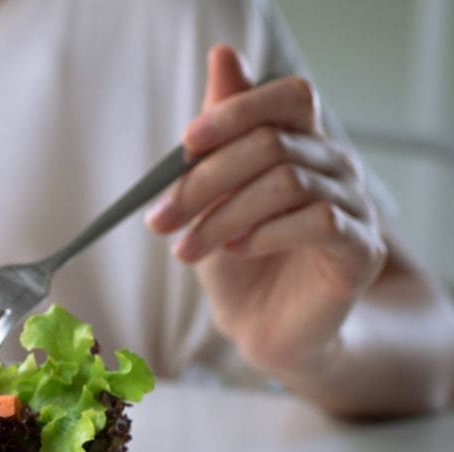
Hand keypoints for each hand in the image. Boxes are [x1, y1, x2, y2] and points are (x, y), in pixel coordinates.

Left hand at [146, 45, 387, 374]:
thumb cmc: (235, 253)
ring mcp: (354, 205)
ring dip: (223, 215)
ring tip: (188, 247)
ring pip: (287, 181)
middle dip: (204, 180)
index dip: (238, 109)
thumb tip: (224, 55)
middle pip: (272, 142)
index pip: (288, 96)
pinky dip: (266, 234)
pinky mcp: (360, 248)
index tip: (185, 141)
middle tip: (161, 219)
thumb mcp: (212, 192)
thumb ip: (219, 131)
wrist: (261, 324)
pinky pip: (318, 221)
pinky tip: (238, 251)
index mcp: (302, 141)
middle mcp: (334, 165)